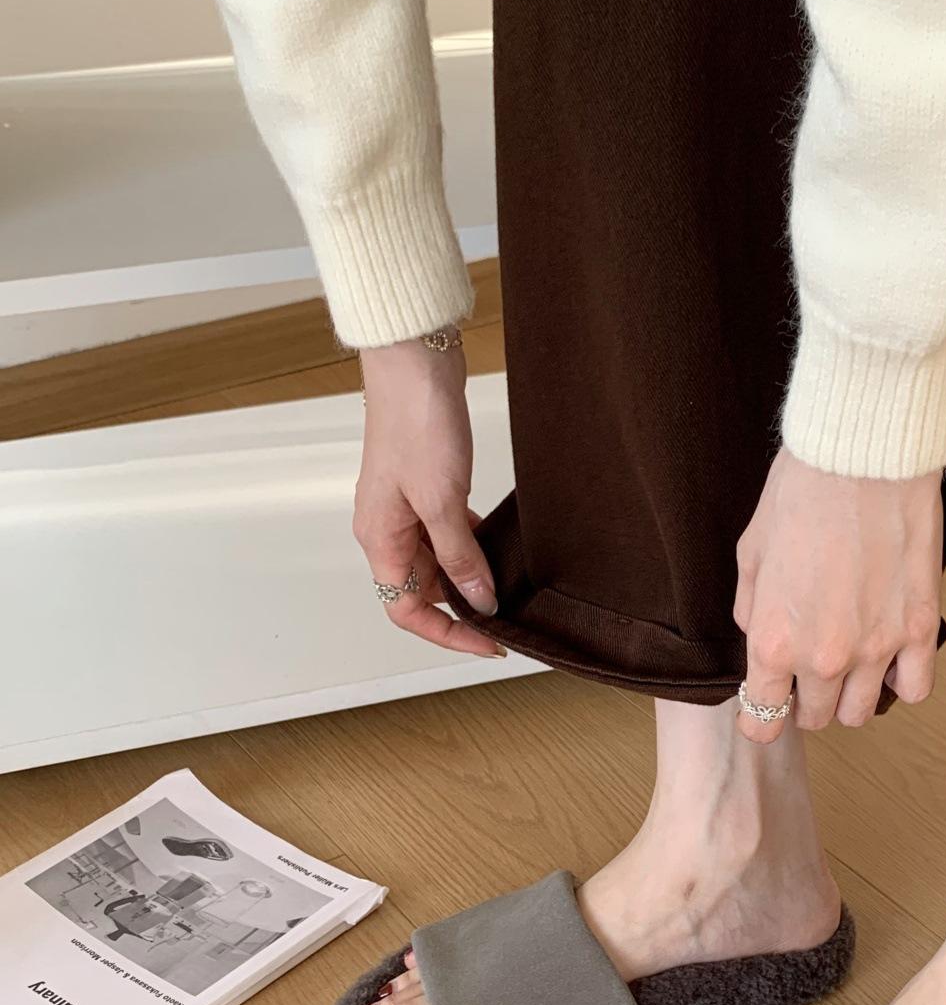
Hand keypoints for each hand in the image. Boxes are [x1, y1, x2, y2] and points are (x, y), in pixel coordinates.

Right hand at [352, 336, 504, 657]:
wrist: (413, 362)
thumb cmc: (415, 423)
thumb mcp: (442, 501)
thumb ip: (460, 557)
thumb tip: (478, 600)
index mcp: (379, 540)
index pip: (406, 611)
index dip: (448, 634)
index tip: (489, 642)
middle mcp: (385, 530)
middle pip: (421, 591)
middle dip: (461, 607)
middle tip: (505, 616)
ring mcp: (403, 508)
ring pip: (435, 562)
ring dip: (466, 576)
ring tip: (506, 584)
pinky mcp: (423, 487)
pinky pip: (445, 532)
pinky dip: (469, 544)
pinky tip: (497, 544)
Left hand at [733, 448, 942, 742]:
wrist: (862, 456)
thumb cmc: (801, 492)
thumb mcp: (751, 553)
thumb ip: (752, 610)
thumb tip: (761, 636)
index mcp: (773, 642)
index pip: (762, 720)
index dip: (762, 718)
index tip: (768, 708)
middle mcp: (822, 658)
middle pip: (815, 718)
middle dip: (806, 700)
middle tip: (808, 669)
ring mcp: (876, 649)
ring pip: (861, 712)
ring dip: (851, 695)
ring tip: (851, 662)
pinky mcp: (918, 629)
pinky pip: (916, 688)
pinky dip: (903, 681)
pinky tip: (893, 657)